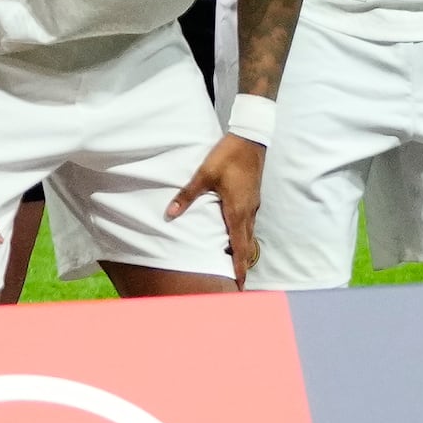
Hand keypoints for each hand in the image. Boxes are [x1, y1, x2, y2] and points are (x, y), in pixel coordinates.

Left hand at [175, 137, 264, 279]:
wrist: (251, 138)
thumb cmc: (229, 156)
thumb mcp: (205, 175)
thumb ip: (187, 196)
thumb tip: (169, 215)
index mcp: (237, 210)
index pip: (239, 246)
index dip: (238, 266)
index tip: (239, 284)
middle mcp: (248, 211)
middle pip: (247, 245)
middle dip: (241, 264)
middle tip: (236, 282)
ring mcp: (253, 205)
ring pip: (249, 234)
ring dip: (242, 250)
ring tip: (233, 264)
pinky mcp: (252, 198)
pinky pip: (249, 224)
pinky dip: (243, 236)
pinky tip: (234, 237)